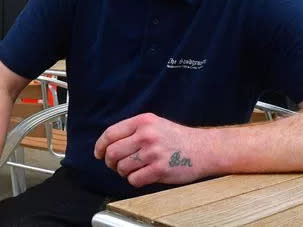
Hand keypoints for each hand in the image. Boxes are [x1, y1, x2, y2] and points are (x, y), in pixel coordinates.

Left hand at [94, 113, 209, 187]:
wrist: (203, 149)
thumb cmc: (177, 138)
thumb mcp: (154, 123)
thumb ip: (133, 130)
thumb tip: (108, 144)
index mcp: (143, 121)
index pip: (111, 133)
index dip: (100, 146)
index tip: (98, 153)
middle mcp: (146, 135)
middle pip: (113, 152)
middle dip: (110, 162)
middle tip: (115, 165)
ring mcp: (153, 152)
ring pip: (122, 167)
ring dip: (124, 172)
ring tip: (134, 169)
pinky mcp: (160, 169)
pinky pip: (134, 179)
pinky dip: (135, 180)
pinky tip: (143, 176)